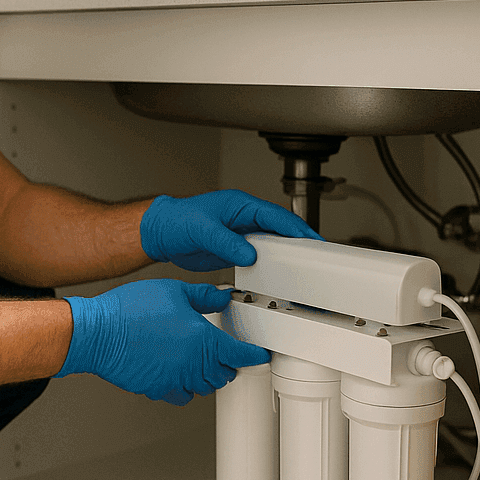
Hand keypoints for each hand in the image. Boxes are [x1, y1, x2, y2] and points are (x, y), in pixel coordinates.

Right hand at [57, 280, 269, 404]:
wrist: (98, 333)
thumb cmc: (130, 310)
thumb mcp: (173, 291)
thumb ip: (203, 297)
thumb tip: (221, 298)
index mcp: (203, 340)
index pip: (241, 355)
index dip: (254, 355)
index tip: (258, 354)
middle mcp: (193, 365)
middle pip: (225, 374)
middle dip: (228, 363)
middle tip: (225, 352)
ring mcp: (176, 380)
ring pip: (205, 387)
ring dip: (208, 376)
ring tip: (201, 361)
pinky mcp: (158, 389)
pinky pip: (182, 395)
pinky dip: (186, 387)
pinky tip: (179, 372)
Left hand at [139, 189, 322, 271]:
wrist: (161, 234)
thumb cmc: (176, 221)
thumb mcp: (201, 230)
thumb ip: (226, 242)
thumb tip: (249, 255)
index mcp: (241, 205)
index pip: (276, 216)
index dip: (296, 229)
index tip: (311, 241)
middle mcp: (245, 218)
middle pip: (281, 229)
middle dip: (300, 242)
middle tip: (318, 257)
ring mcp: (242, 234)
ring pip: (273, 243)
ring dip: (287, 254)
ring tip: (304, 268)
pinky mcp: (237, 249)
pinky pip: (261, 256)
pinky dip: (272, 264)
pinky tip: (279, 274)